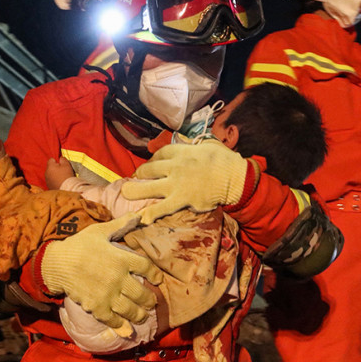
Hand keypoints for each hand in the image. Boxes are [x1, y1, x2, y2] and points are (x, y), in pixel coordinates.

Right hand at [41, 215, 162, 328]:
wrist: (57, 263)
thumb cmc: (79, 245)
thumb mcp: (100, 231)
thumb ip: (121, 225)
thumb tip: (140, 215)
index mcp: (122, 258)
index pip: (147, 268)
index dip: (155, 274)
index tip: (158, 279)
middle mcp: (118, 278)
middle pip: (142, 294)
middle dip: (149, 300)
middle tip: (151, 303)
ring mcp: (108, 295)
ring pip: (131, 310)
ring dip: (139, 315)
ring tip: (142, 316)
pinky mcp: (96, 307)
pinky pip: (113, 319)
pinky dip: (121, 326)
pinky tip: (126, 328)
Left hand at [44, 156, 74, 189]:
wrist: (67, 189)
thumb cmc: (66, 176)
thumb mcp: (67, 165)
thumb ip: (63, 159)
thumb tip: (61, 158)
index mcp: (50, 167)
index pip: (51, 159)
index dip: (56, 161)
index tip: (61, 164)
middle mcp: (46, 173)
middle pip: (50, 168)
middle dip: (55, 168)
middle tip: (63, 171)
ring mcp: (47, 180)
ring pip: (50, 174)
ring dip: (55, 175)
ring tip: (62, 178)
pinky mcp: (49, 186)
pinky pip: (51, 181)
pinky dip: (55, 181)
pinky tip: (60, 183)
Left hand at [120, 142, 248, 224]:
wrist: (235, 178)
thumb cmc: (225, 161)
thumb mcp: (208, 145)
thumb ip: (194, 146)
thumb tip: (187, 144)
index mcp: (182, 152)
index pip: (161, 153)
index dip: (152, 159)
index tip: (150, 164)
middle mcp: (175, 167)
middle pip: (150, 169)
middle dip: (140, 173)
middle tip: (135, 178)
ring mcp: (176, 184)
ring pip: (149, 187)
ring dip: (134, 190)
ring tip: (125, 192)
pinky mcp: (181, 200)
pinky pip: (162, 207)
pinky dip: (151, 213)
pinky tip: (141, 217)